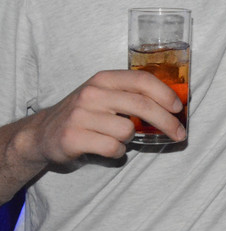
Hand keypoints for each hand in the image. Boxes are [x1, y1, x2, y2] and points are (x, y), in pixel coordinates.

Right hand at [21, 70, 185, 164]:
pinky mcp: (73, 137)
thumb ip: (132, 95)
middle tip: (180, 134)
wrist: (42, 134)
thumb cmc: (85, 113)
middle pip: (142, 106)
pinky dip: (117, 151)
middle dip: (167, 122)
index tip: (179, 108)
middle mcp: (92, 94)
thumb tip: (172, 106)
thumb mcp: (105, 95)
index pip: (142, 80)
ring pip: (128, 130)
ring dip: (130, 139)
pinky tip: (108, 147)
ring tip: (117, 138)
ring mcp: (81, 115)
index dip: (165, 94)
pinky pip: (113, 147)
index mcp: (104, 79)